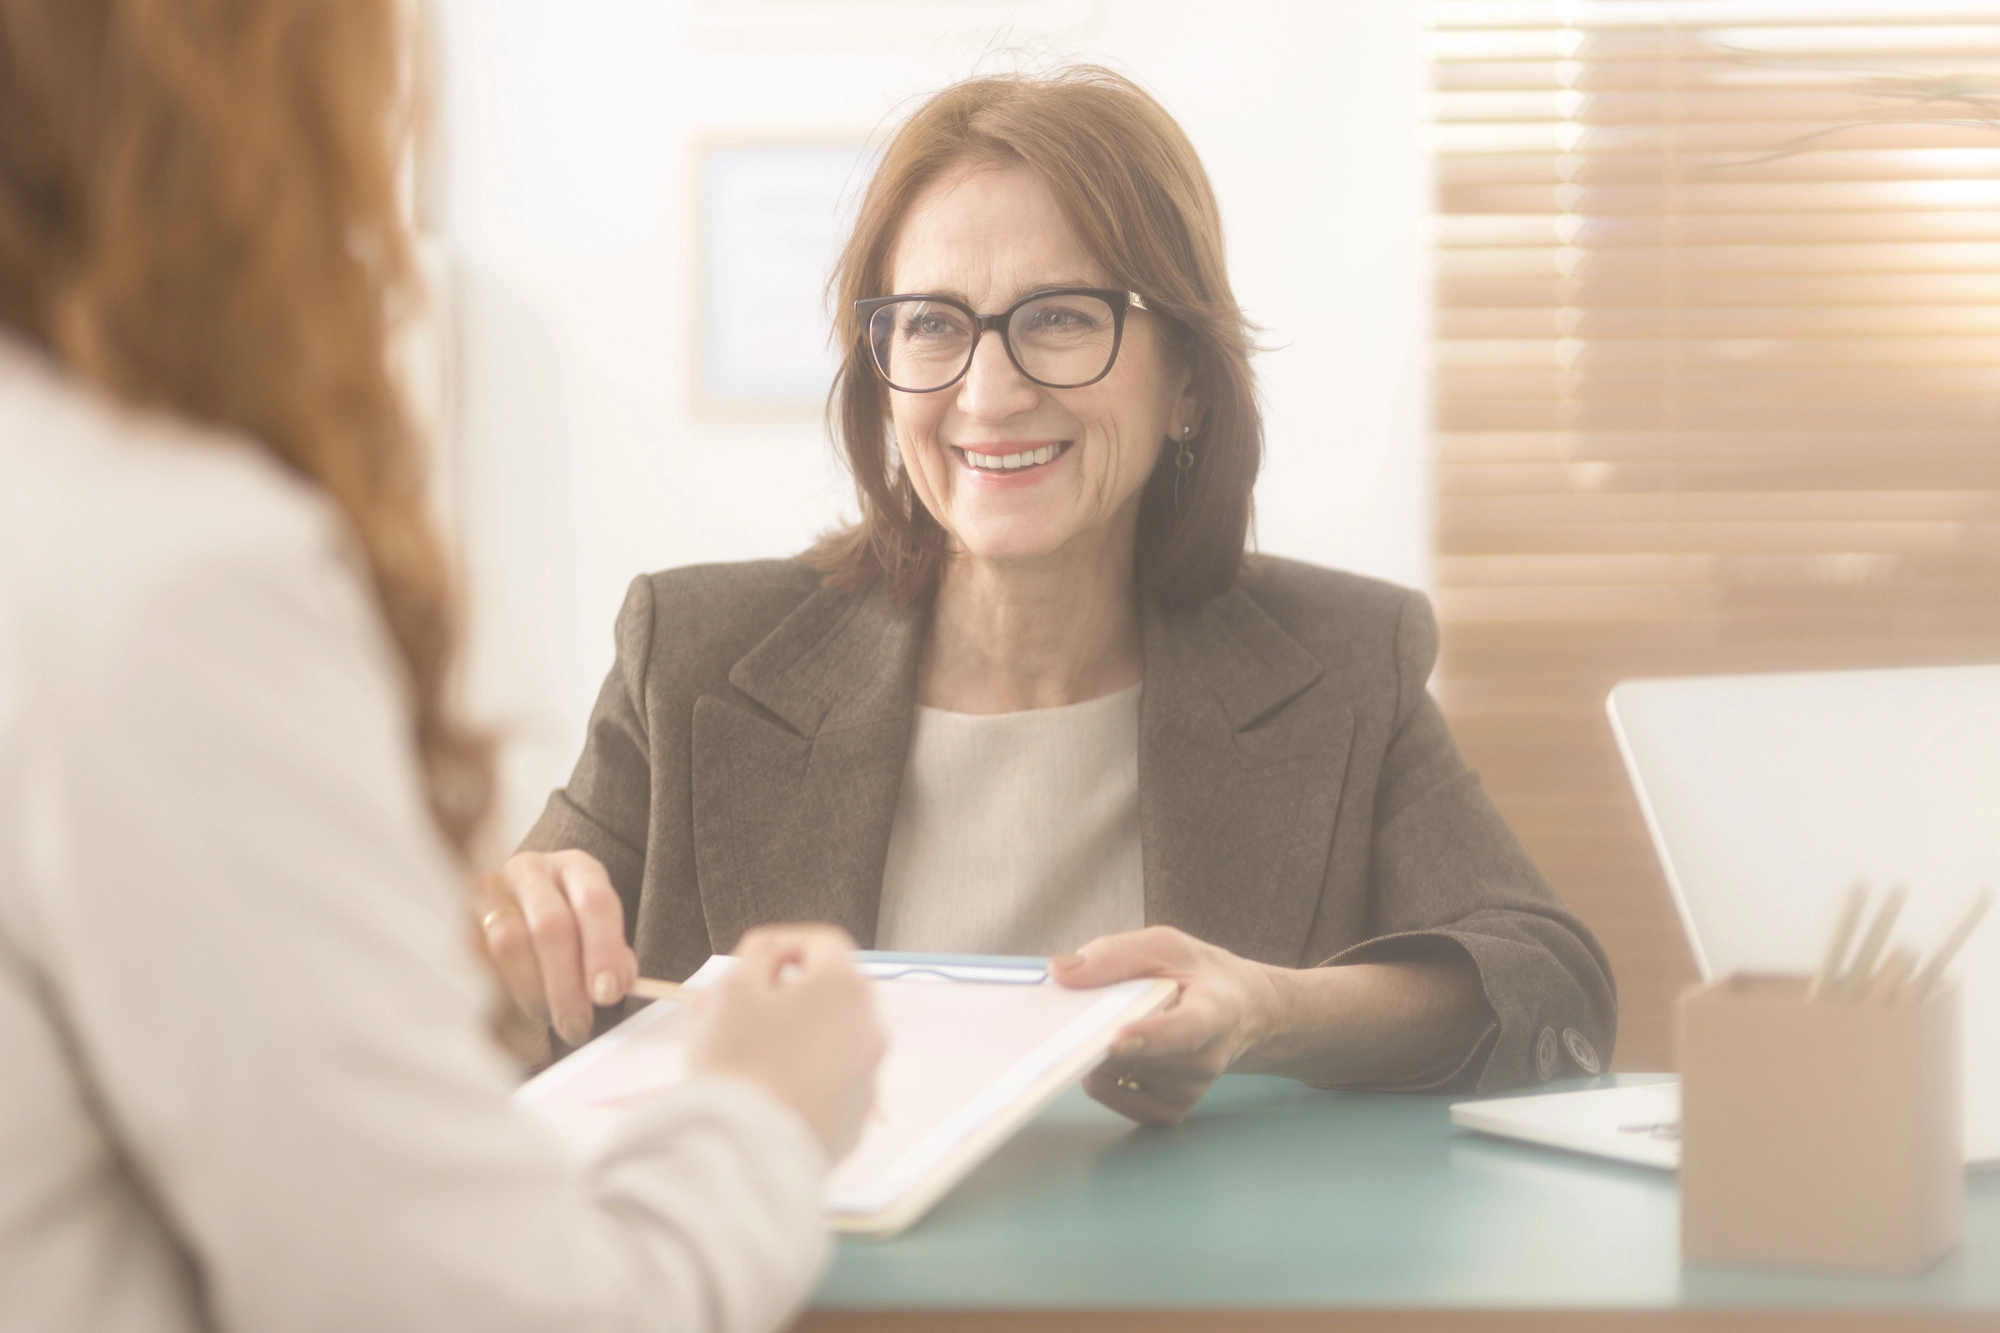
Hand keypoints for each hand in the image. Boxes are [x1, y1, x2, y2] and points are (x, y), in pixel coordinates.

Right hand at [476, 850, 636, 1045]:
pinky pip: (475, 957)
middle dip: (566, 984)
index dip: (603, 951)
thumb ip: (611, 957)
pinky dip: (496, 990)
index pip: (595, 903)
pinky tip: (513, 1011)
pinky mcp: (457, 914)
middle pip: (551, 926)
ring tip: (549, 1019)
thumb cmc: (567, 926)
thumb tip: (612, 987)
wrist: (515, 905)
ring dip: (532, 991)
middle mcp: (532, 870)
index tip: (608, 994)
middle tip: (577, 1024)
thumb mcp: (596, 931)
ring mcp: (490, 889)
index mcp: (577, 868)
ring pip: (508, 942)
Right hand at [691, 925, 885, 1161]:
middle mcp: (870, 1028)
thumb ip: (756, 956)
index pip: (823, 942)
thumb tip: (770, 955)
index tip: (754, 960)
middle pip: (831, 994)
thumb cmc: (738, 1065)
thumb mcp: (732, 990)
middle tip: (743, 1010)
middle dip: (789, 994)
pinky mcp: (858, 1118)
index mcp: (844, 987)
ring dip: (799, 1038)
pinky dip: (808, 1080)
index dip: (784, 943)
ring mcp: (869, 1076)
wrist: (747, 1152)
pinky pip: (833, 1084)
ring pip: (832, 1041)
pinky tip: (770, 1093)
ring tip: (751, 1057)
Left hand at [1052, 926, 1284, 1126]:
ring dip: (1097, 1047)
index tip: (1116, 1041)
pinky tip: (1120, 1049)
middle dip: (1099, 1031)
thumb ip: (1115, 955)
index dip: (1149, 1038)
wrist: (1243, 1014)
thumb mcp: (1166, 946)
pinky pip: (1108, 1093)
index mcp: (1215, 1012)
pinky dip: (1100, 1070)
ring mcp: (1186, 1093)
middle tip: (1093, 1005)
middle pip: (1134, 1058)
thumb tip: (1061, 972)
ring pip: (1112, 1074)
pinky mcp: (1167, 1113)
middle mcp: (1205, 1061)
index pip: (1184, 1031)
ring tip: (1123, 1022)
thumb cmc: (1200, 976)